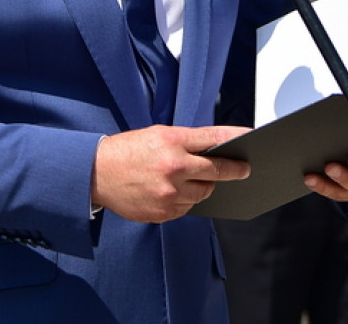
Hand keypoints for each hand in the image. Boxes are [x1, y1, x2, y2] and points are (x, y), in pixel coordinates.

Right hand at [92, 125, 250, 222]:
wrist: (97, 173)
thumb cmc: (129, 150)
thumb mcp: (159, 134)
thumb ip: (189, 141)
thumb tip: (219, 149)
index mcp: (172, 143)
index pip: (213, 141)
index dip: (235, 142)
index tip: (251, 144)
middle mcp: (173, 169)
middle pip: (215, 173)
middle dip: (229, 172)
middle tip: (240, 171)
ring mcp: (168, 194)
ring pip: (203, 194)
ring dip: (203, 187)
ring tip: (191, 179)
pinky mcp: (162, 213)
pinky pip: (186, 208)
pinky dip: (185, 200)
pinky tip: (173, 191)